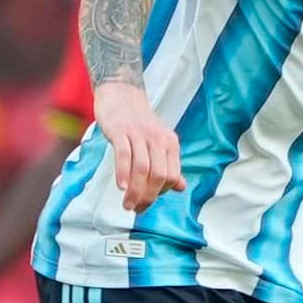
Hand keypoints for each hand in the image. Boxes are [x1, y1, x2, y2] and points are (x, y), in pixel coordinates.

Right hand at [95, 80, 185, 213]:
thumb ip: (169, 164)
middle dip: (148, 197)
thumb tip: (181, 187)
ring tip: (127, 205)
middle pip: (158, 176)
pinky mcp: (121, 131)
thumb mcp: (159, 142)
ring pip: (142, 168)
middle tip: (135, 208)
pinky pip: (124, 155)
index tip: (147, 201)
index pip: (172, 176)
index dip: (161, 193)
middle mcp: (158, 139)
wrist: (120, 93)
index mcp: (170, 143)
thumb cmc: (138, 122)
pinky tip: (121, 187)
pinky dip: (124, 173)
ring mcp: (139, 134)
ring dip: (135, 191)